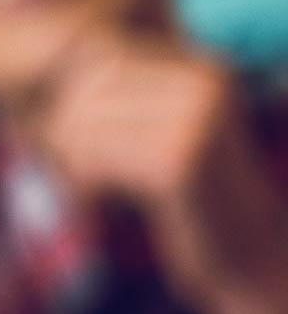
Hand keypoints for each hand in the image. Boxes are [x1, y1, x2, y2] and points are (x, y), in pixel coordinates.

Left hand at [35, 35, 287, 309]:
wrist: (251, 257)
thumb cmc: (190, 198)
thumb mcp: (161, 135)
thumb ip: (120, 99)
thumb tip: (63, 57)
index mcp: (202, 69)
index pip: (101, 63)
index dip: (72, 105)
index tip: (75, 146)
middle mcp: (205, 84)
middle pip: (89, 90)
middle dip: (65, 132)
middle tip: (75, 173)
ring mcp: (197, 120)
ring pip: (86, 123)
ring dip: (70, 161)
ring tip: (88, 187)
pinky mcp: (180, 161)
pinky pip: (98, 158)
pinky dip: (84, 183)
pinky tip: (99, 202)